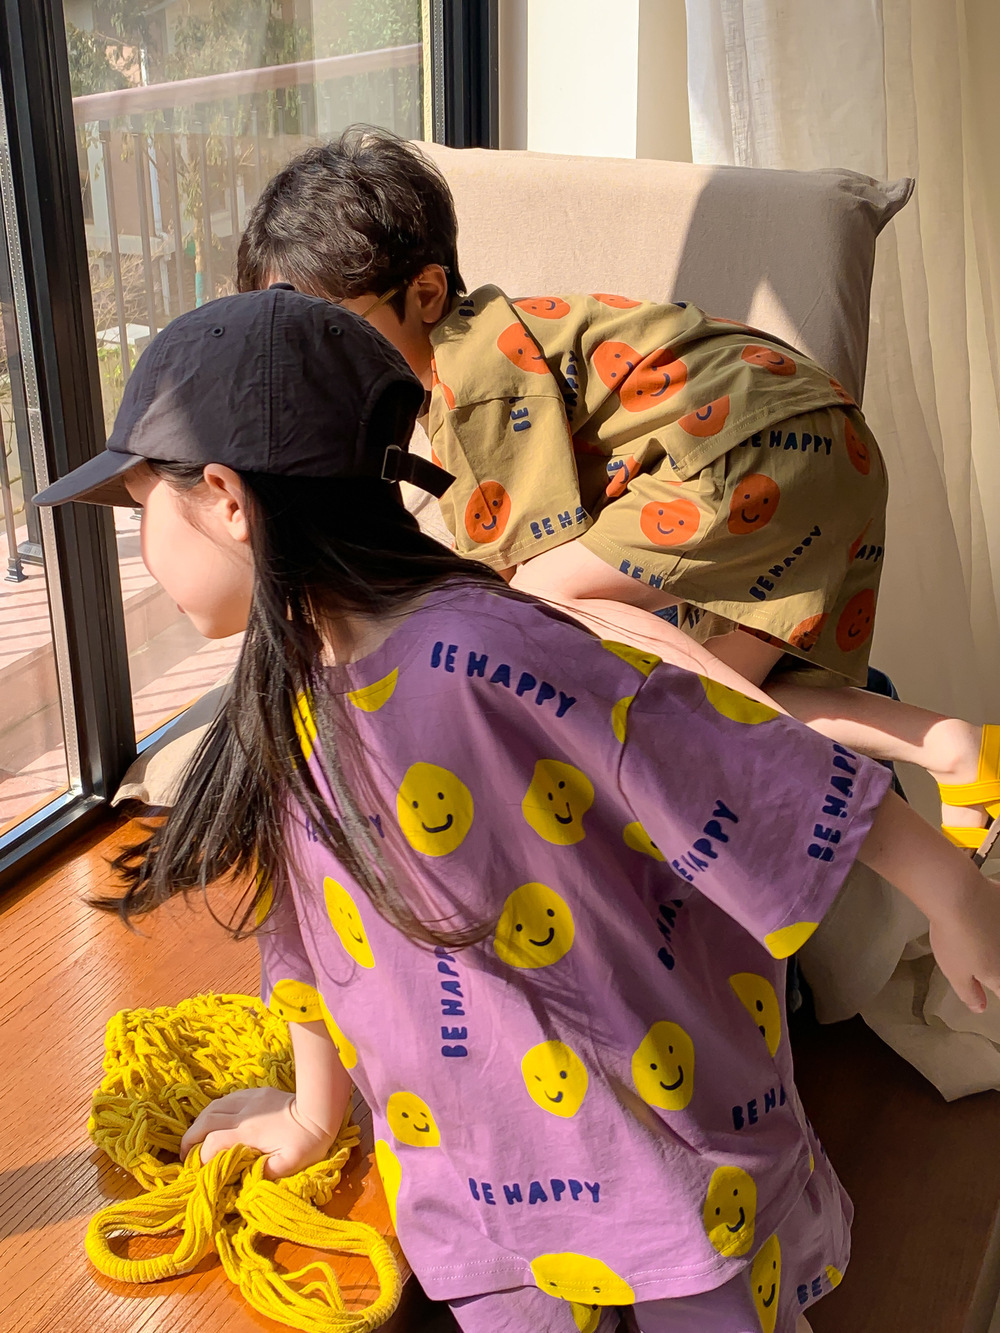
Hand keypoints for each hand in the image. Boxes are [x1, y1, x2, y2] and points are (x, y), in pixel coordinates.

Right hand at [179, 1086, 336, 1179]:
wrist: (321, 1110)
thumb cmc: (308, 1141)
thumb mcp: (290, 1164)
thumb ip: (266, 1173)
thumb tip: (245, 1180)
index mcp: (248, 1132)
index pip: (212, 1143)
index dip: (201, 1158)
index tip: (199, 1171)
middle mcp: (243, 1112)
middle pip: (205, 1121)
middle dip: (190, 1138)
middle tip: (186, 1156)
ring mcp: (249, 1099)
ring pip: (213, 1106)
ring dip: (200, 1123)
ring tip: (195, 1139)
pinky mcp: (256, 1092)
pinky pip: (226, 1099)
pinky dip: (214, 1111)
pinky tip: (216, 1121)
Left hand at [928, 875, 999, 1013]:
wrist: (958, 894)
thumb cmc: (954, 936)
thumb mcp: (955, 973)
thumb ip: (969, 993)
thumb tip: (980, 1008)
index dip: (995, 990)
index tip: (991, 986)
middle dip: (993, 965)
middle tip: (981, 958)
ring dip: (994, 941)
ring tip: (977, 937)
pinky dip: (996, 920)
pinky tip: (987, 917)